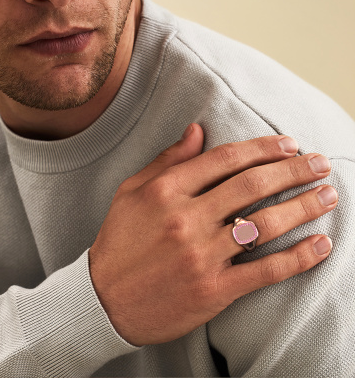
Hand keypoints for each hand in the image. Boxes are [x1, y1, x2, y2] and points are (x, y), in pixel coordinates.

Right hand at [89, 123, 336, 345]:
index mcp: (165, 191)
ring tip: (328, 195)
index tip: (288, 144)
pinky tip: (320, 246)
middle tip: (321, 162)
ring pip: (265, 225)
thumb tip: (197, 130)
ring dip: (303, 207)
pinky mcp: (213, 290)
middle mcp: (186, 220)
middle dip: (294, 170)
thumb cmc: (118, 242)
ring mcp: (201, 256)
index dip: (262, 148)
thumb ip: (166, 161)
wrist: (103, 301)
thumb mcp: (131, 192)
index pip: (224, 159)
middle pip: (252, 186)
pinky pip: (264, 271)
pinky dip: (297, 258)